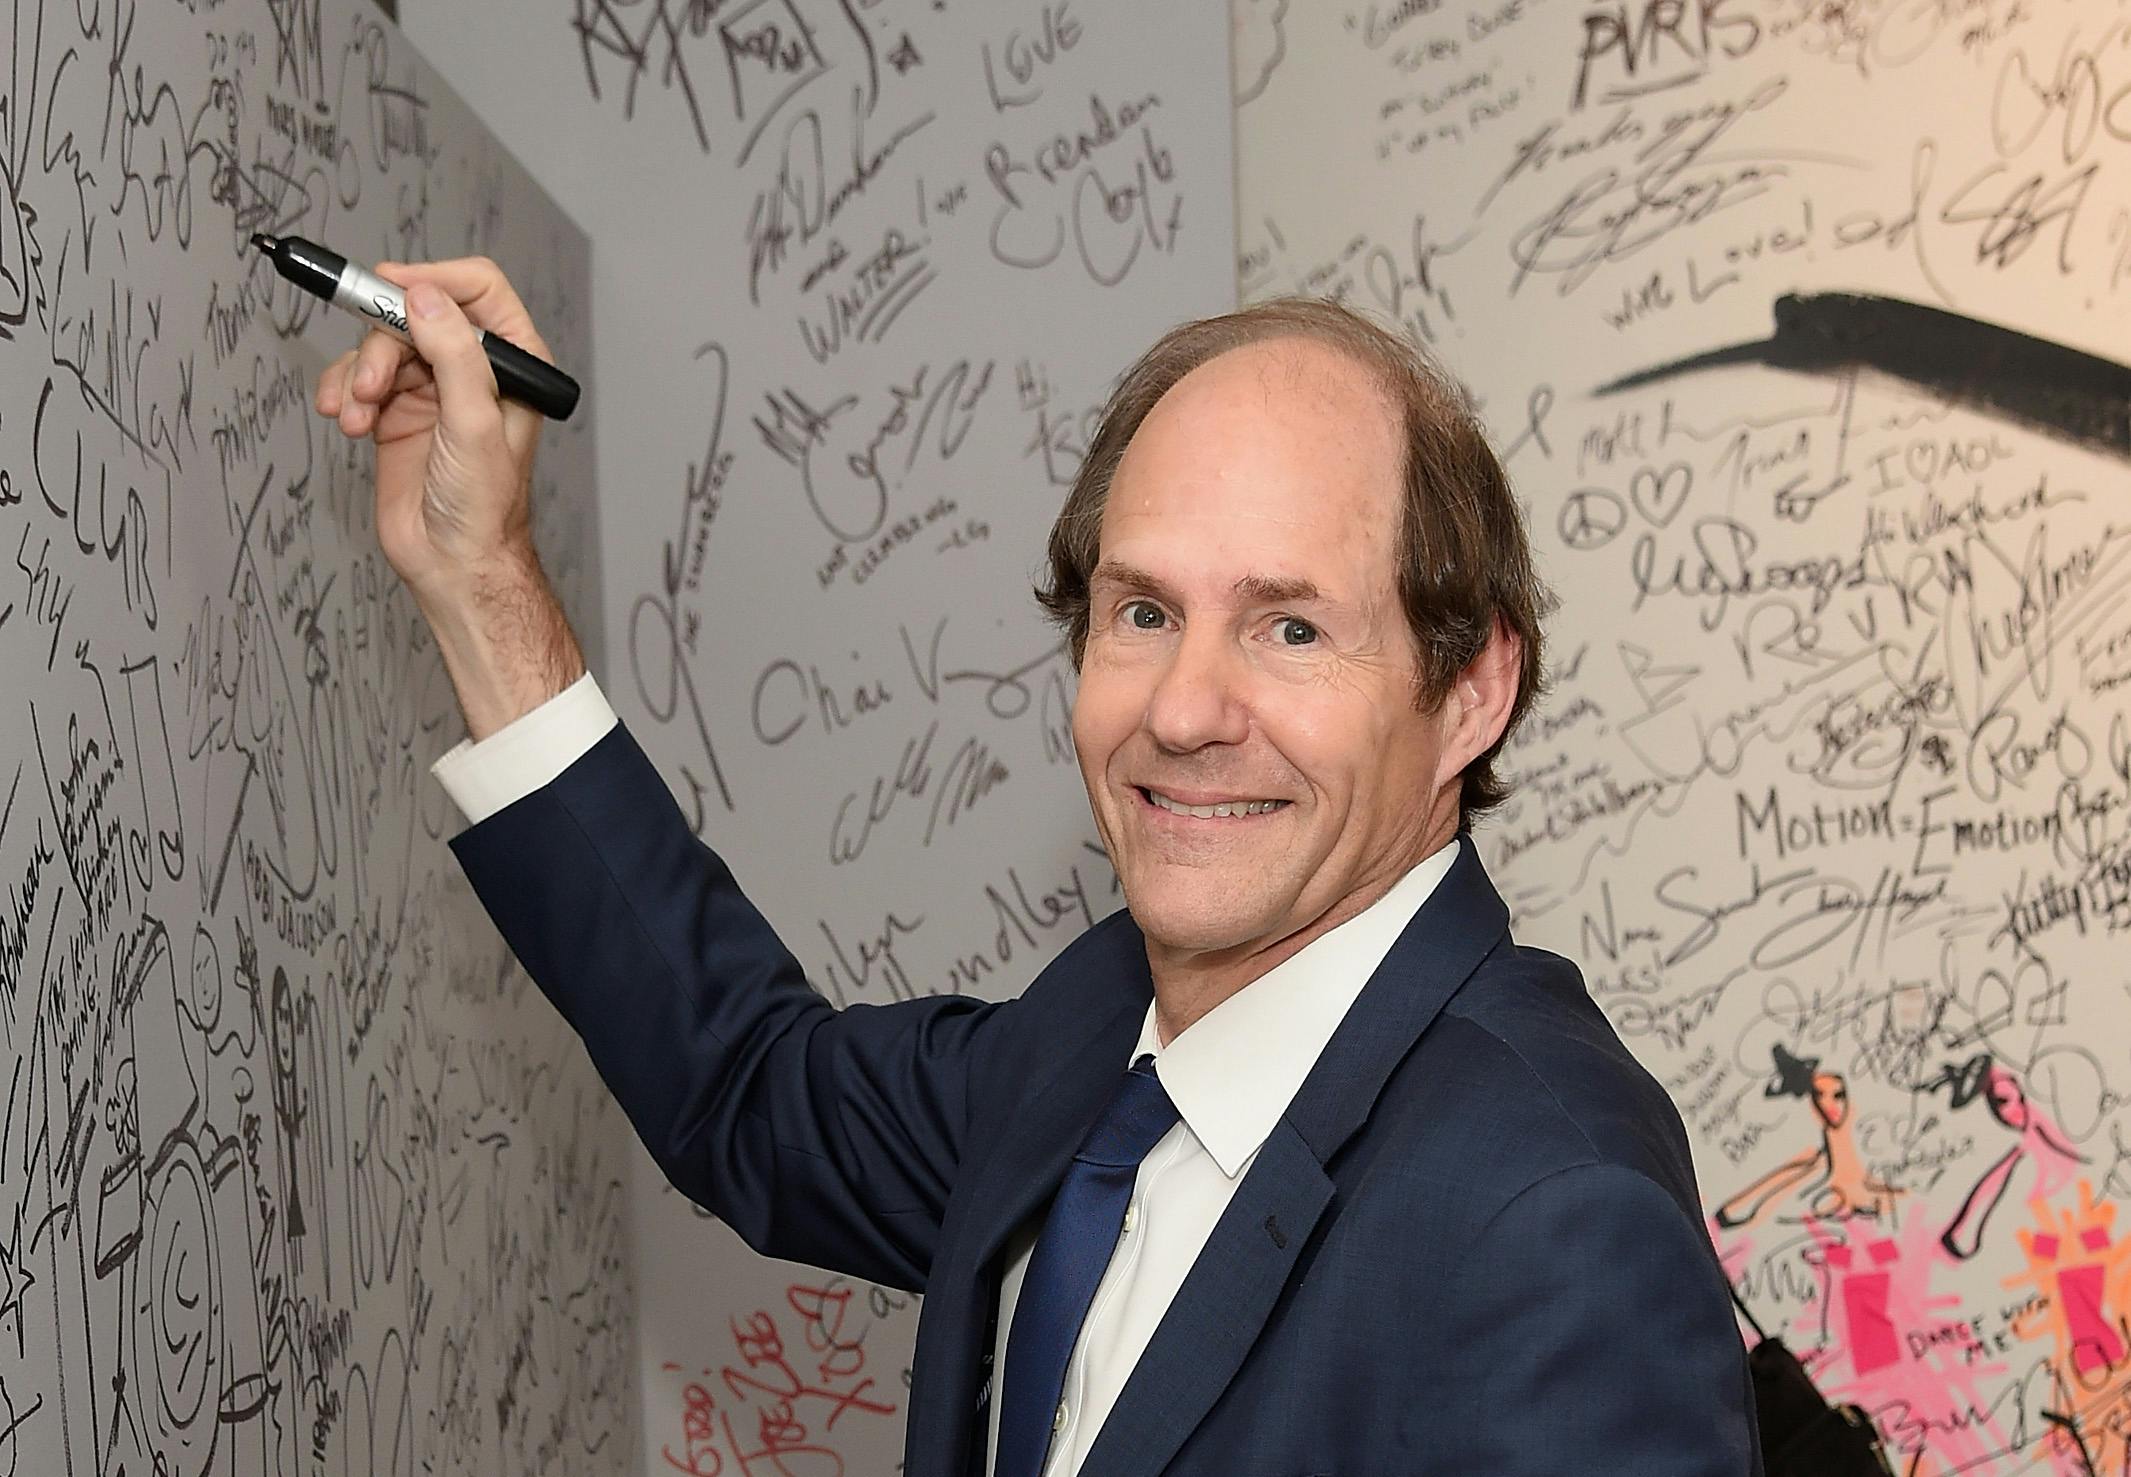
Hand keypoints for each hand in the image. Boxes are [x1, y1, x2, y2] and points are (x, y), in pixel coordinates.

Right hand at [314, 257, 583, 738]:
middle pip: (415, 312)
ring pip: (381, 345)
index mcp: (513, 362)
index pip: (477, 289)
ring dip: (359, 375)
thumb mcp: (473, 422)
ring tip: (357, 415)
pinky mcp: (397, 411)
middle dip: (383, 343)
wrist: (453, 564)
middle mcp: (473, 369)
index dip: (433, 279)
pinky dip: (345, 393)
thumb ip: (453, 354)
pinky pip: (359, 377)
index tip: (392, 288)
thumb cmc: (482, 507)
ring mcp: (433, 389)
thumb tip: (424, 296)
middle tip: (371, 383)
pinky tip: (348, 422)